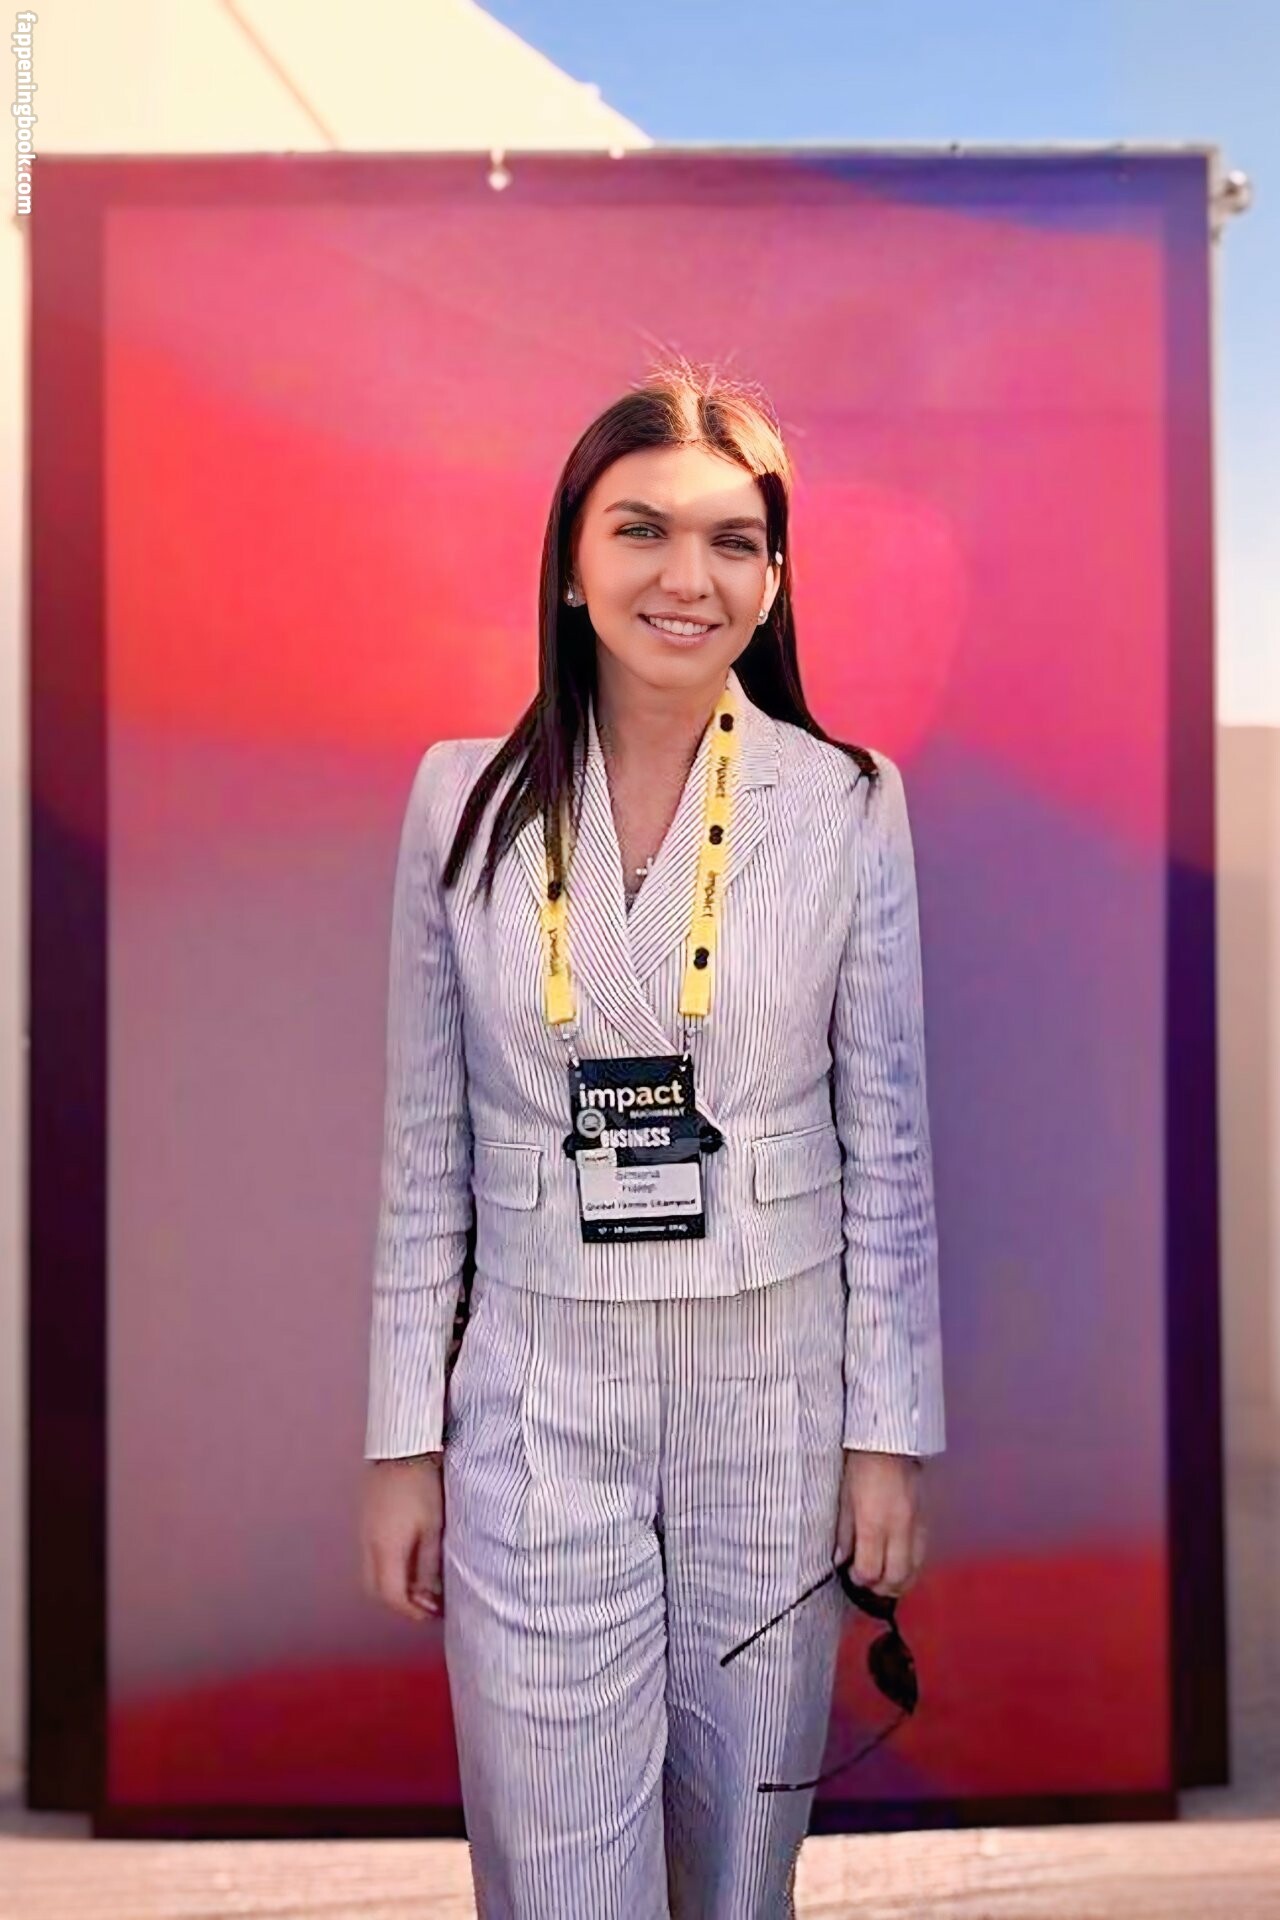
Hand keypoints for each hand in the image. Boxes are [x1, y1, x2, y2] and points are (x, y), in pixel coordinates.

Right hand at [360, 1454, 445, 1622]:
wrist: (401, 1448)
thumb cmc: (422, 1486)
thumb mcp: (433, 1527)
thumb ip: (428, 1565)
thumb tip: (428, 1596)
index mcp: (385, 1549)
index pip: (391, 1596)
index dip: (410, 1611)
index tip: (430, 1615)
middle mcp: (368, 1545)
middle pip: (375, 1590)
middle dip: (398, 1604)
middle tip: (424, 1604)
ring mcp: (363, 1532)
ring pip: (369, 1574)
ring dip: (391, 1586)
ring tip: (418, 1584)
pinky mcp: (364, 1520)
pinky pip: (369, 1556)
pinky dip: (385, 1568)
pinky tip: (406, 1561)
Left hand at [832, 1449, 926, 1598]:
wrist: (891, 1438)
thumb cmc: (860, 1464)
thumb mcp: (843, 1497)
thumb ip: (844, 1532)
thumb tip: (841, 1559)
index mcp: (874, 1523)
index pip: (871, 1570)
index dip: (860, 1579)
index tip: (852, 1575)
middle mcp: (899, 1529)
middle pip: (897, 1577)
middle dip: (882, 1588)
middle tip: (868, 1584)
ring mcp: (917, 1525)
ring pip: (915, 1570)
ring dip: (900, 1582)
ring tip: (885, 1580)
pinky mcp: (927, 1519)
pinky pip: (923, 1553)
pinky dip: (912, 1566)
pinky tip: (900, 1563)